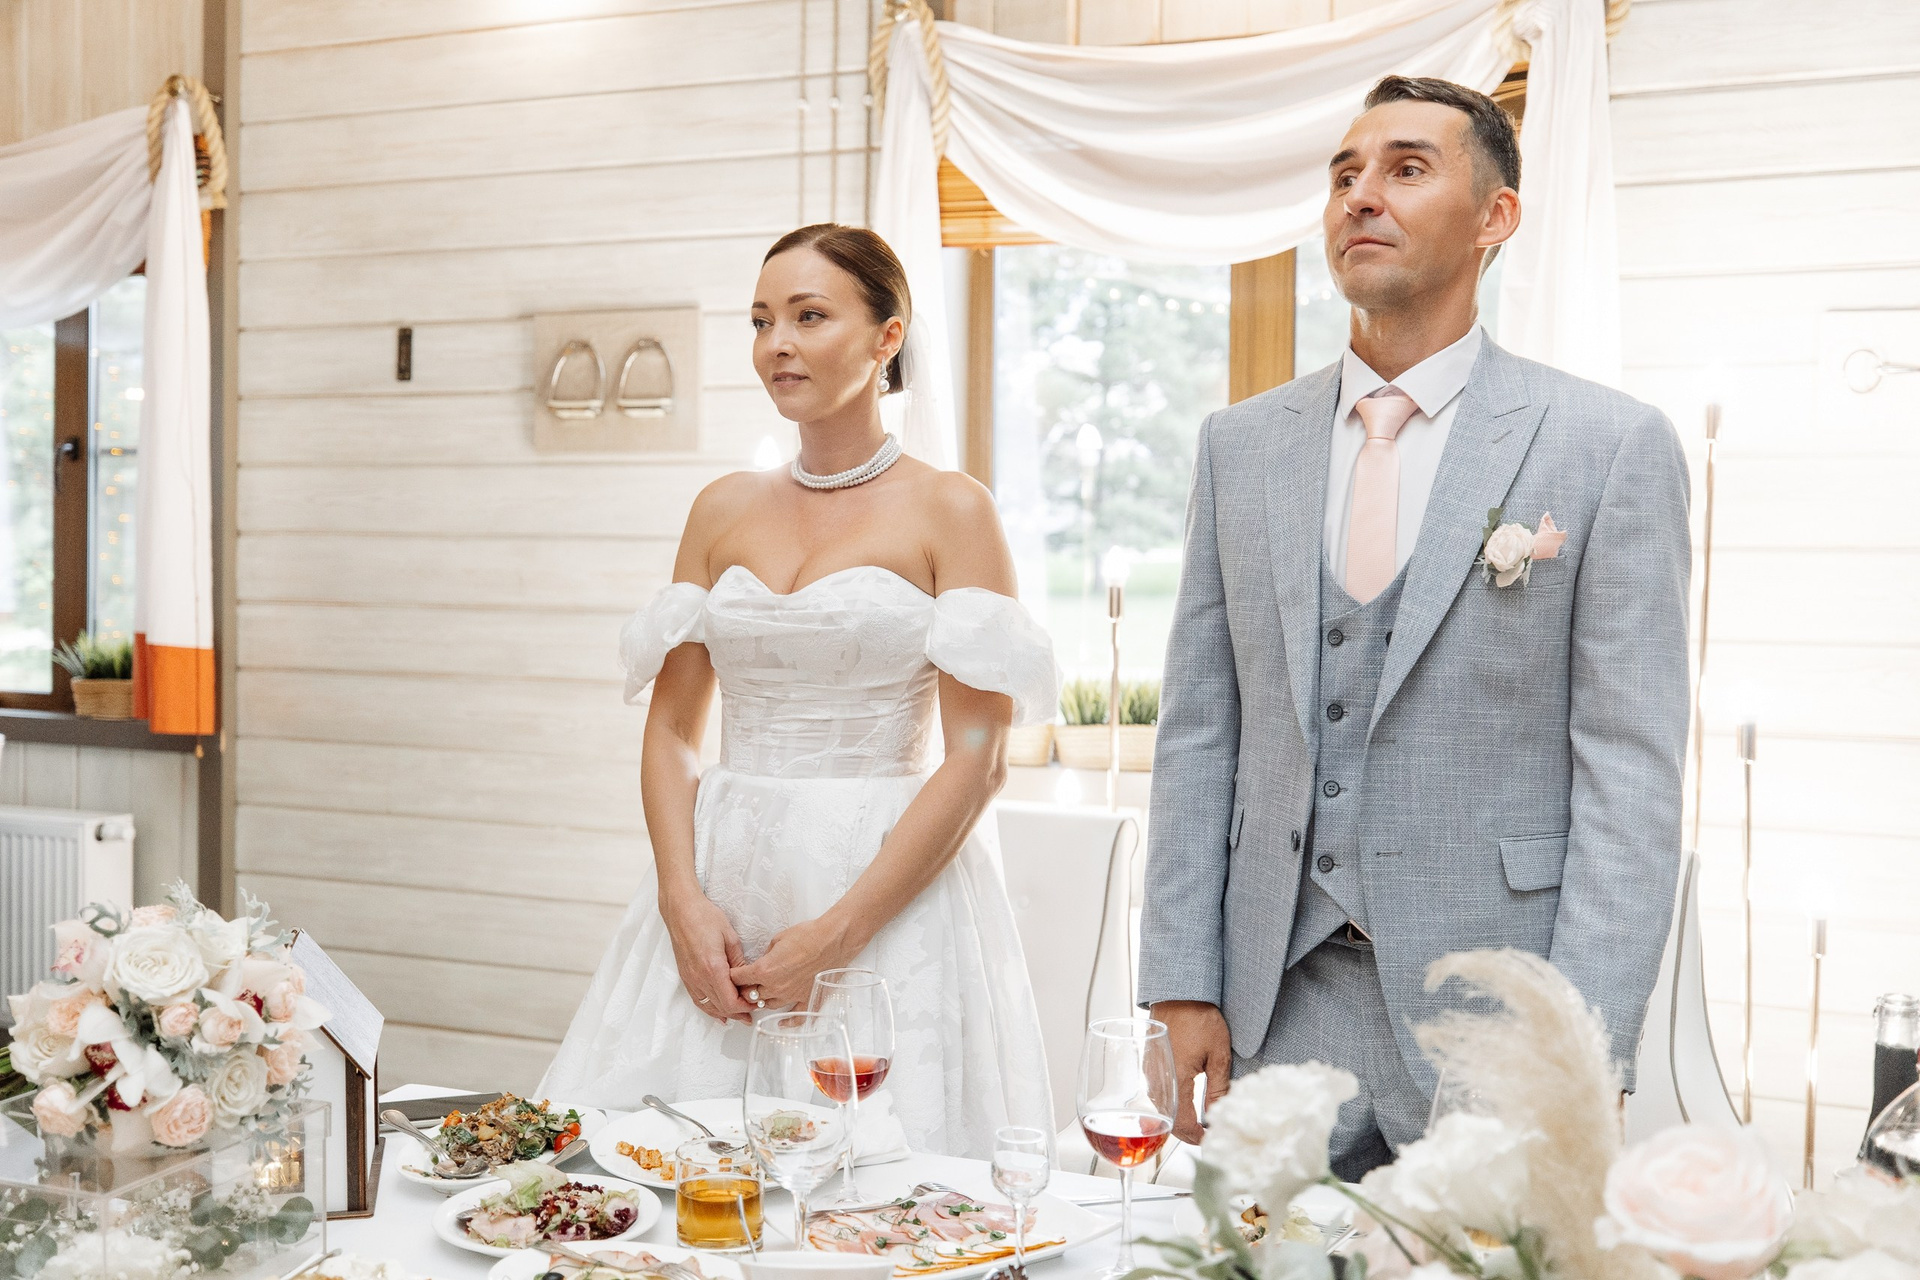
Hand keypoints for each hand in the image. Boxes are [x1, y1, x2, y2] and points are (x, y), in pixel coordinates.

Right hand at [660, 892, 755, 1024]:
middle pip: (721, 1006)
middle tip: (752, 1013)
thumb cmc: (705, 918)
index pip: (731, 1001)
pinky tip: (718, 1014)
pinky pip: (698, 999)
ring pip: (709, 1006)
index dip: (745, 1006)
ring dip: (725, 1013)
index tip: (756, 1004)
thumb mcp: (730, 938)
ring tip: (739, 1017)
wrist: (681, 910)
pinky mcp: (686, 976)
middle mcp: (699, 977)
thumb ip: (739, 962)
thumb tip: (747, 978)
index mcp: (713, 968)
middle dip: (738, 1012)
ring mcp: (690, 978)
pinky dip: (709, 1009)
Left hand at [728, 915, 859, 1015]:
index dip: (732, 976)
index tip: (730, 975)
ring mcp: (791, 995)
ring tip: (761, 995)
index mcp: (764, 970)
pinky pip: (795, 1017)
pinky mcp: (806, 999)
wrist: (832, 940)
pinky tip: (782, 1023)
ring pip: (768, 1006)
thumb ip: (766, 954)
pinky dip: (788, 1021)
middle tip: (744, 985)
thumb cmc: (808, 935)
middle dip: (745, 989)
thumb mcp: (778, 939)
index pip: (738, 978)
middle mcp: (775, 987)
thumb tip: (764, 960)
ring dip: (763, 1000)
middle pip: (751, 995)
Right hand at [1153, 1000, 1232, 1145]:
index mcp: (1174, 1081)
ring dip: (1178, 1118)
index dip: (1197, 1138)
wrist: (1179, 992)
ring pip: (1161, 1108)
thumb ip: (1218, 1090)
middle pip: (1168, 1120)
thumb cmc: (1199, 1017)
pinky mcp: (1150, 1064)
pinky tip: (1186, 1101)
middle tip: (1207, 1133)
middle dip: (1187, 1132)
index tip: (1211, 1139)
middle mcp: (1157, 1080)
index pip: (1181, 1125)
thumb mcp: (1218, 1055)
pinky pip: (1158, 1093)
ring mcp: (1150, 1072)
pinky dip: (1171, 1103)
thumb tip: (1218, 1116)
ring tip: (1200, 1120)